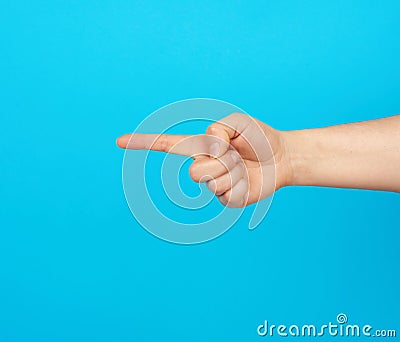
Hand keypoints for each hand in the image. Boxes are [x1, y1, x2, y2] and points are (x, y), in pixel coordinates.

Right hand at [117, 113, 290, 206]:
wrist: (281, 156)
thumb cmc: (258, 137)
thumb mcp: (238, 122)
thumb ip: (218, 129)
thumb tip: (209, 150)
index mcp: (201, 146)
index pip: (167, 145)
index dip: (143, 143)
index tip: (118, 141)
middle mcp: (203, 166)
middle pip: (194, 171)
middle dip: (219, 162)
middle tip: (235, 155)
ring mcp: (213, 184)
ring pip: (211, 182)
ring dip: (233, 171)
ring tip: (244, 165)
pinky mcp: (226, 199)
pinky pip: (226, 193)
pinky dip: (241, 183)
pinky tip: (248, 179)